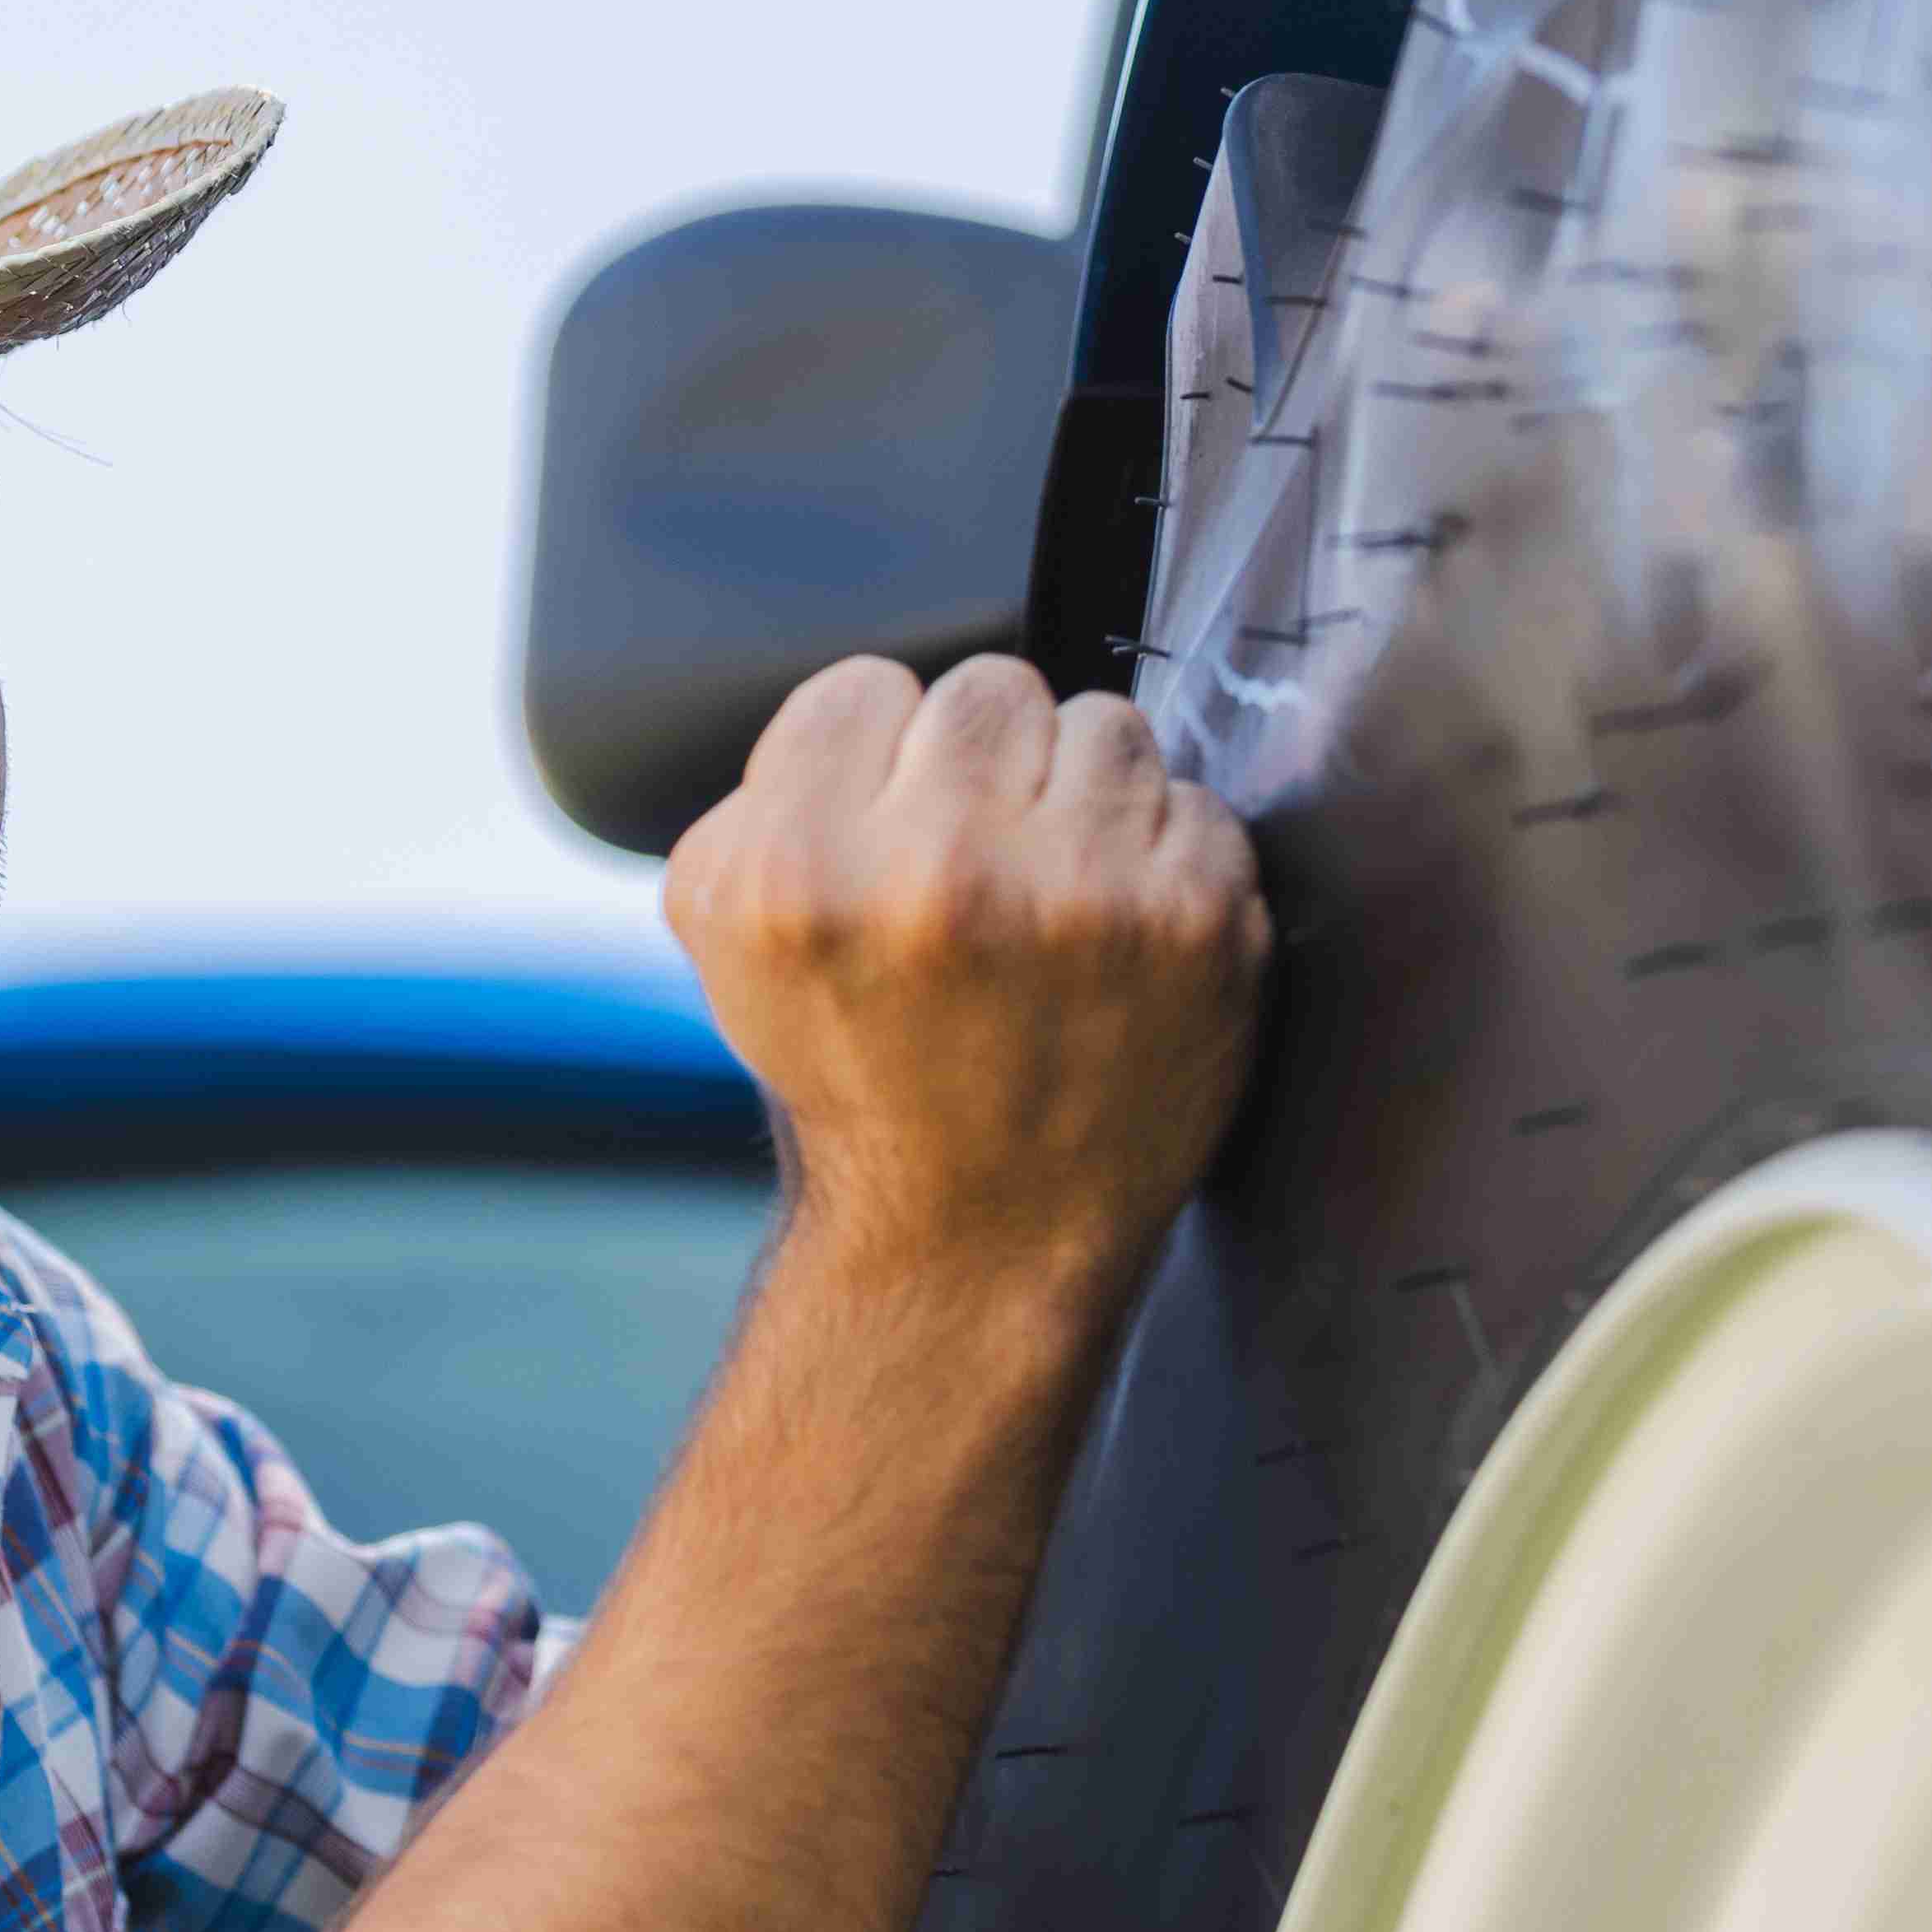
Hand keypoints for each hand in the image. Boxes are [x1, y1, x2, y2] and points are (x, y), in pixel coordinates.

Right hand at [659, 652, 1265, 1300]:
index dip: (877, 761)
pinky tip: (1124, 945)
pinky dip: (1166, 863)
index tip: (890, 837)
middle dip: (987, 770)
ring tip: (1057, 904)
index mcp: (801, 875)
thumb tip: (860, 716)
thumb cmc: (865, 1091)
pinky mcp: (1198, 923)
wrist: (981, 1245)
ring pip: (1104, 725)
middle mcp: (940, 874)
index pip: (863, 686)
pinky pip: (1194, 802)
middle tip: (981, 874)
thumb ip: (761, 803)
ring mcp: (1085, 895)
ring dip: (1084, 802)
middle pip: (990, 689)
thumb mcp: (732, 955)